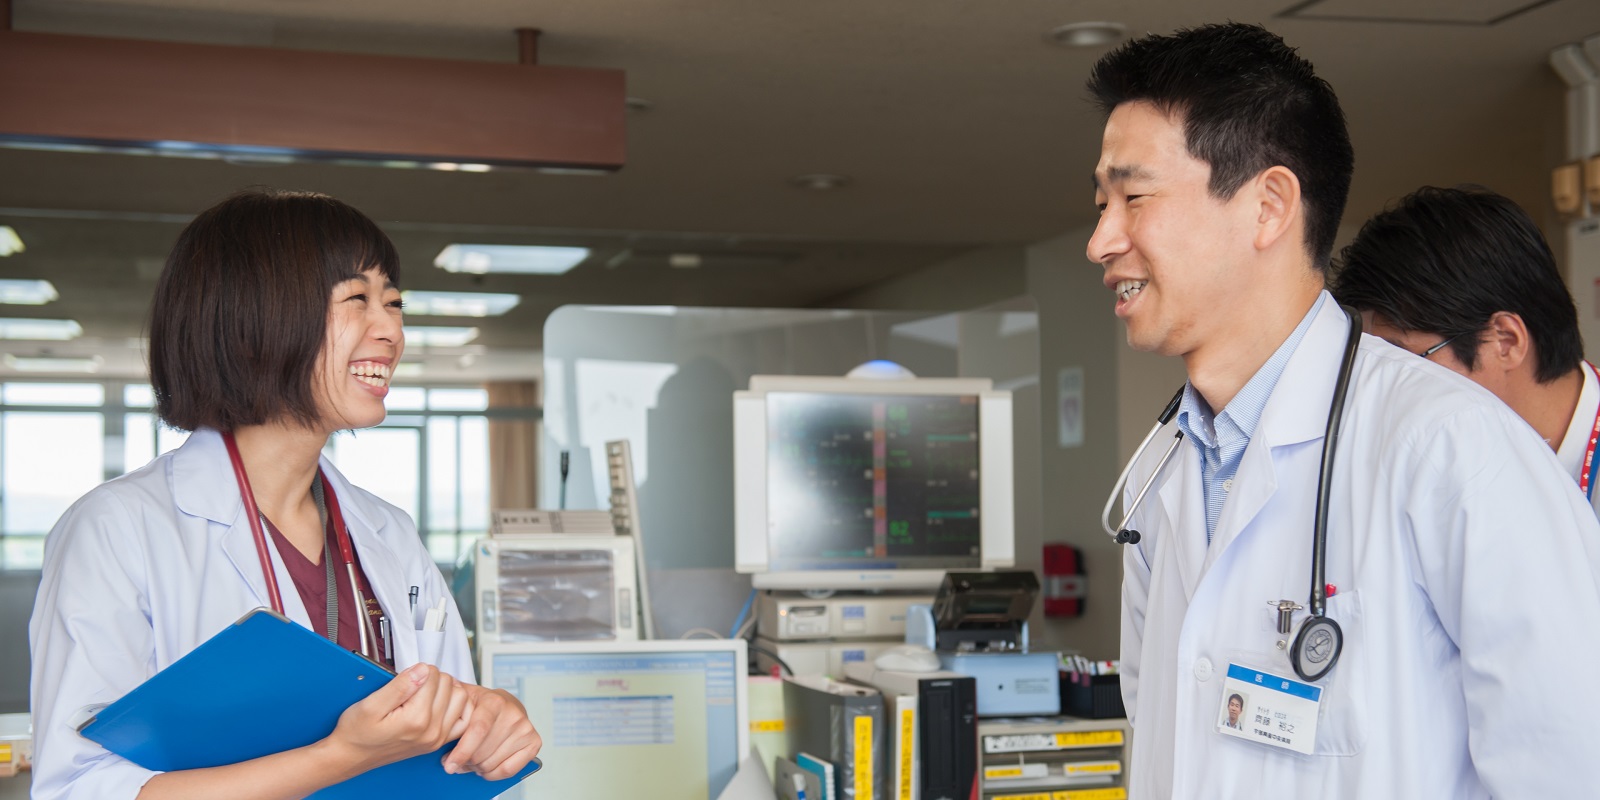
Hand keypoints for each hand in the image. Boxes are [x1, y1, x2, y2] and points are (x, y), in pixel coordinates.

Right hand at [324, 664, 472, 774]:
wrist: (351, 756)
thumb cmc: (357, 732)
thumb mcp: (371, 704)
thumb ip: (400, 686)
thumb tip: (422, 669)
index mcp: (416, 719)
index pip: (433, 676)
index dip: (417, 670)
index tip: (405, 678)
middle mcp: (431, 731)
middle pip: (449, 684)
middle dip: (431, 678)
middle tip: (412, 685)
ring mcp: (437, 738)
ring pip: (460, 697)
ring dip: (446, 689)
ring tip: (425, 691)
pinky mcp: (438, 742)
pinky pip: (464, 718)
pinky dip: (456, 706)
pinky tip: (439, 703)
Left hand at [442, 685, 542, 780]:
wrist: (503, 702)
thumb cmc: (478, 704)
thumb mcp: (462, 699)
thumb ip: (449, 706)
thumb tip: (433, 723)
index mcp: (494, 701)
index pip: (478, 731)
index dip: (462, 752)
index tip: (448, 765)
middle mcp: (514, 714)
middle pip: (483, 752)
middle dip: (465, 762)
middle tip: (456, 761)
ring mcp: (525, 729)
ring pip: (492, 764)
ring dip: (477, 768)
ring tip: (470, 761)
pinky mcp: (534, 742)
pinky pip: (508, 770)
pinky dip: (492, 774)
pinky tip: (485, 767)